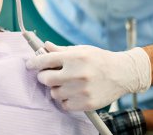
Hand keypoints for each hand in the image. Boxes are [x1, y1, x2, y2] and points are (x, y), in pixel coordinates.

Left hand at [25, 42, 150, 110]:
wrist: (123, 73)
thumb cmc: (99, 59)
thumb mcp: (81, 50)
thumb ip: (60, 50)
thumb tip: (44, 46)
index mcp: (74, 57)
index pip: (45, 60)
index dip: (33, 62)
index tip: (29, 65)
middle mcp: (77, 74)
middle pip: (45, 79)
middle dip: (43, 76)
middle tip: (48, 75)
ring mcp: (82, 90)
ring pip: (54, 93)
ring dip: (55, 89)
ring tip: (65, 83)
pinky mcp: (86, 103)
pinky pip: (64, 105)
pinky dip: (64, 100)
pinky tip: (72, 93)